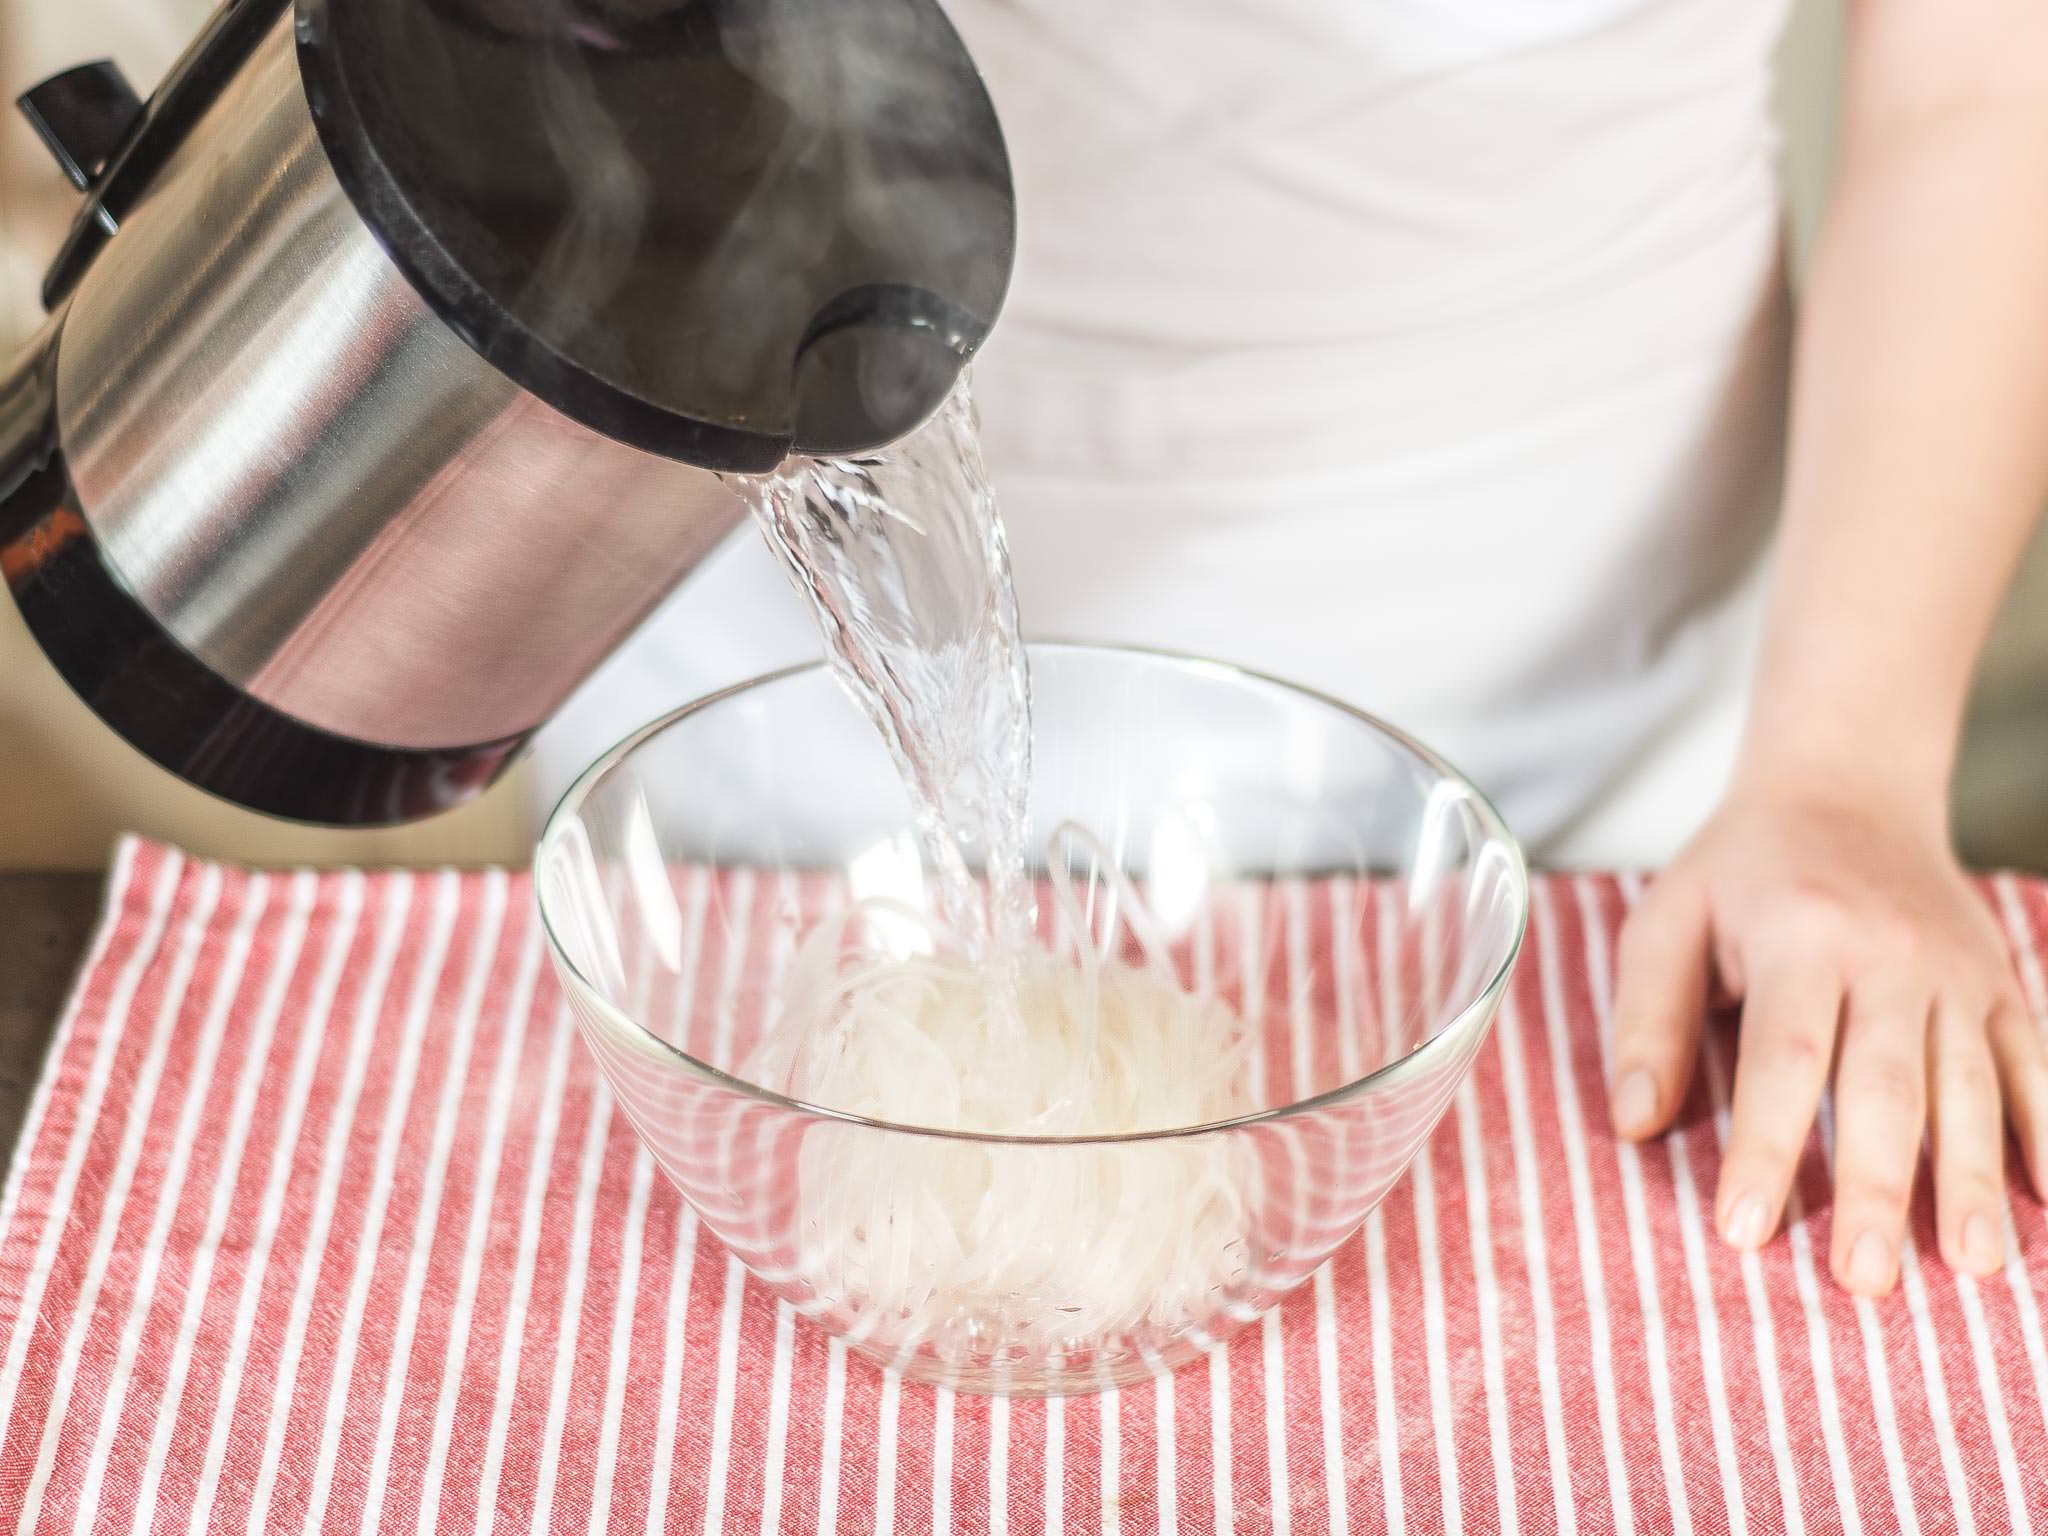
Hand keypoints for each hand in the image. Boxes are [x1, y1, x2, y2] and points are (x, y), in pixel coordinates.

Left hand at [1609, 775, 2047, 1294]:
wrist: (1849, 789)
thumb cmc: (1743, 870)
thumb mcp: (1668, 919)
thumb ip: (1648, 1020)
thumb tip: (1633, 1123)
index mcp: (1800, 936)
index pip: (1784, 1060)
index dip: (1766, 1148)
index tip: (1744, 1229)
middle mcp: (1890, 955)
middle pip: (1886, 1087)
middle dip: (1877, 1188)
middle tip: (1865, 1279)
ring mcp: (1957, 973)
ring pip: (1970, 1087)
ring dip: (1971, 1183)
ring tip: (1970, 1268)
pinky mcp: (2001, 985)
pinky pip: (2034, 1065)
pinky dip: (2046, 1134)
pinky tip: (2043, 1205)